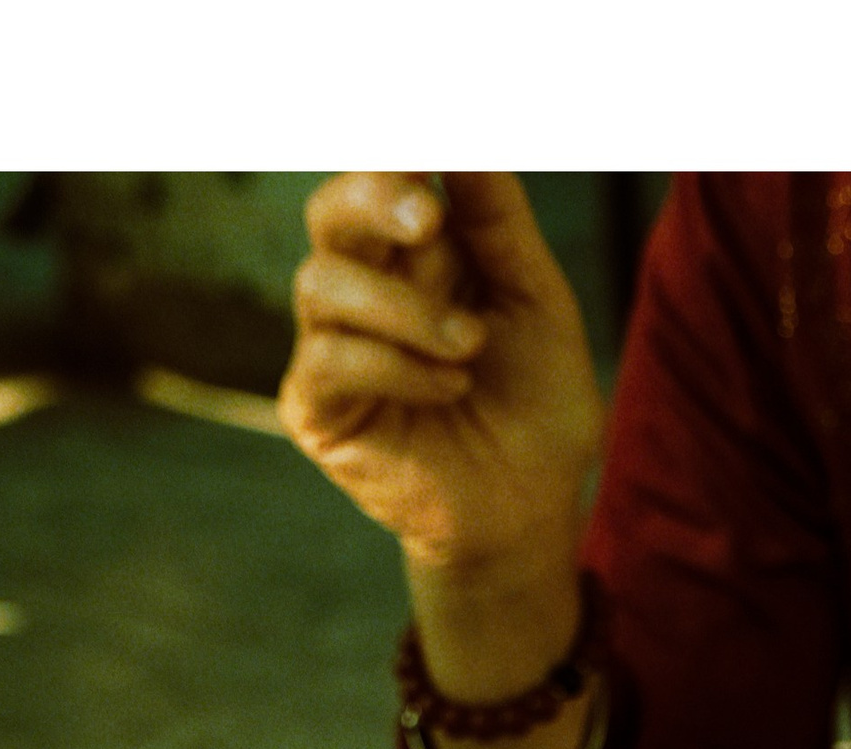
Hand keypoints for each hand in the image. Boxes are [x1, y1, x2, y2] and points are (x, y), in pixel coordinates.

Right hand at [281, 172, 601, 579]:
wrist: (529, 508)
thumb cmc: (534, 403)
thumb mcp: (534, 299)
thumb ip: (497, 219)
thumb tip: (462, 137)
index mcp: (412, 251)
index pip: (380, 175)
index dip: (392, 155)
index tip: (427, 147)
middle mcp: (363, 287)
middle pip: (330, 211)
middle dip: (375, 198)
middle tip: (429, 217)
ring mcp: (330, 347)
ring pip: (323, 283)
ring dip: (403, 308)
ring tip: (470, 346)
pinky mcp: (316, 409)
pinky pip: (330, 360)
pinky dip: (394, 364)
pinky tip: (450, 386)